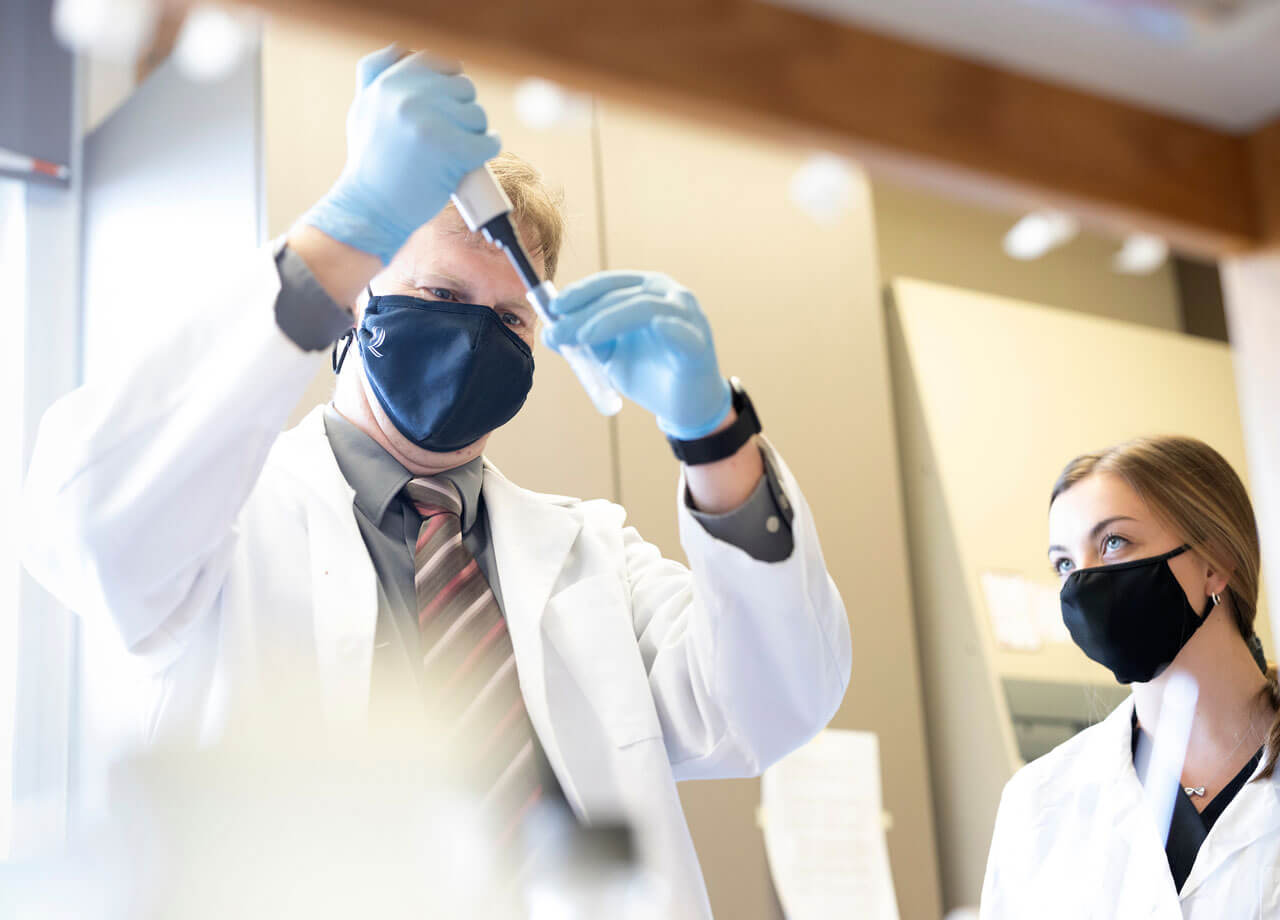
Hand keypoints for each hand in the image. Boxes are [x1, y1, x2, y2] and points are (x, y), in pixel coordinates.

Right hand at [300, 46, 499, 264]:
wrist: (370, 210)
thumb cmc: (371, 165)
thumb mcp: (363, 109)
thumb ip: (377, 75)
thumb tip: (403, 49)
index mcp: (388, 83)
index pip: (435, 62)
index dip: (448, 83)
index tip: (449, 103)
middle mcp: (406, 96)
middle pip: (462, 87)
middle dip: (462, 111)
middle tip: (452, 135)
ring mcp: (429, 122)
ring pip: (477, 115)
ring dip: (475, 133)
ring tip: (456, 151)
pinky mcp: (450, 150)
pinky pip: (488, 141)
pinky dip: (489, 148)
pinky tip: (478, 157)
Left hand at [544, 271, 731, 439]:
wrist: (685, 407)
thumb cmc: (650, 373)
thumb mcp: (608, 355)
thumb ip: (584, 341)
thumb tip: (549, 332)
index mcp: (646, 290)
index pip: (609, 282)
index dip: (580, 292)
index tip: (552, 308)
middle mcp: (669, 294)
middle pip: (620, 294)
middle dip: (583, 312)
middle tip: (557, 331)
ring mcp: (687, 316)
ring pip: (643, 306)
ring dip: (608, 320)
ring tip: (583, 338)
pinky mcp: (698, 343)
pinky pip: (678, 332)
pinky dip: (663, 329)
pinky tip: (641, 335)